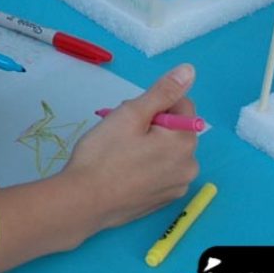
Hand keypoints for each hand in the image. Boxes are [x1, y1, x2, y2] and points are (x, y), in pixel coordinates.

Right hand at [57, 64, 200, 232]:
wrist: (83, 201)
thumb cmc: (104, 154)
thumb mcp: (130, 114)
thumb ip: (162, 92)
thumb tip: (189, 70)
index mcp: (184, 141)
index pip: (181, 105)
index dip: (153, 105)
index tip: (130, 117)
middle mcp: (190, 165)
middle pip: (175, 129)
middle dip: (152, 125)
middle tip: (121, 134)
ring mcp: (178, 186)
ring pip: (167, 151)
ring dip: (150, 145)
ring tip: (120, 154)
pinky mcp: (165, 201)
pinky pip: (162, 171)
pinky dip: (147, 166)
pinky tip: (124, 172)